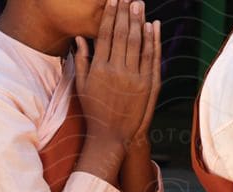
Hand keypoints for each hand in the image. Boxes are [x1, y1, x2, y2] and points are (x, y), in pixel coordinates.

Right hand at [74, 0, 158, 181]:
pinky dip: (153, 40)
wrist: (112, 136)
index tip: (112, 1)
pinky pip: (151, 57)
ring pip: (138, 42)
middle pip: (122, 34)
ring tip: (139, 4)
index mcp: (99, 69)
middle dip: (125, 13)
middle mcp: (116, 71)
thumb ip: (81, 61)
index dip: (110, 16)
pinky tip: (152, 26)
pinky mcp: (148, 84)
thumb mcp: (81, 87)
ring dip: (139, 21)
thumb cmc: (94, 111)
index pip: (105, 35)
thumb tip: (80, 38)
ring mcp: (134, 77)